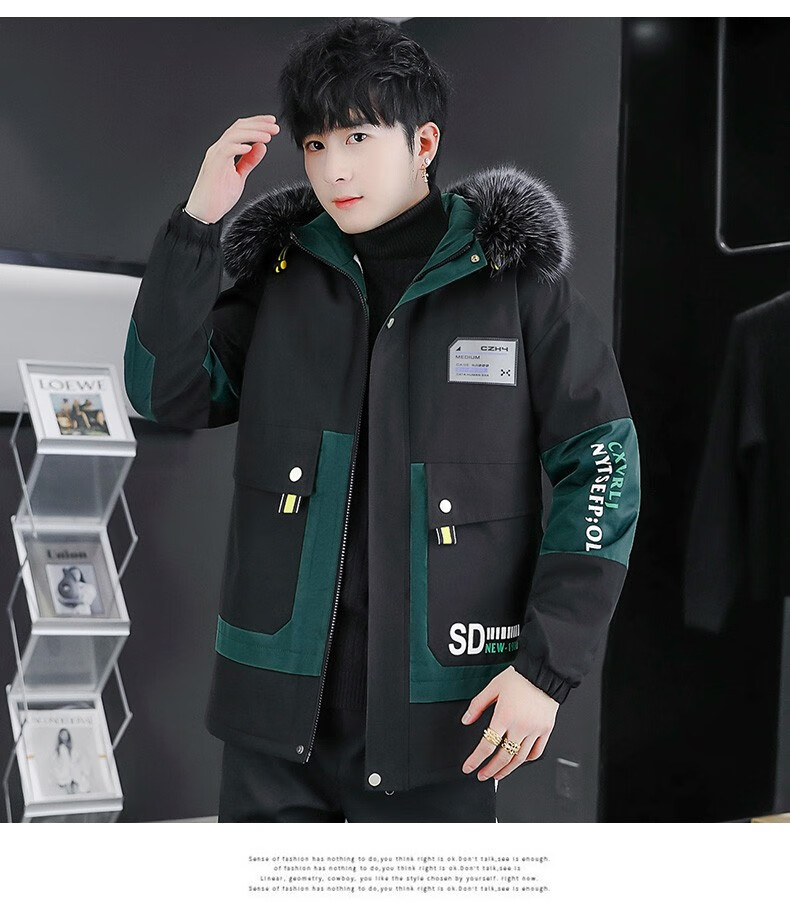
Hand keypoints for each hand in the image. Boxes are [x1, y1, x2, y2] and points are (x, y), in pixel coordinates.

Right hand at [184, 114, 280, 222]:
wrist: (204, 213)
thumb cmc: (218, 197)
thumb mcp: (239, 176)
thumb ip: (249, 161)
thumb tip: (261, 147)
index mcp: (225, 150)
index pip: (241, 129)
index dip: (257, 123)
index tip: (272, 123)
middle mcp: (219, 149)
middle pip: (238, 128)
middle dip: (258, 125)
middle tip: (274, 127)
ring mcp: (215, 156)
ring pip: (233, 135)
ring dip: (252, 133)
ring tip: (267, 136)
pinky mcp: (214, 166)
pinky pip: (226, 150)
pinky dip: (238, 147)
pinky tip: (250, 147)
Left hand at [460, 665, 559, 781]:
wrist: (543, 672)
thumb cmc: (519, 677)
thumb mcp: (492, 687)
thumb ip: (477, 705)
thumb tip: (466, 720)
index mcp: (505, 716)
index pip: (487, 745)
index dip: (476, 760)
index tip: (469, 767)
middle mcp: (520, 726)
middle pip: (503, 757)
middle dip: (490, 770)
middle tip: (482, 775)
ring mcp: (534, 730)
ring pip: (520, 758)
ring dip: (507, 770)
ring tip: (498, 774)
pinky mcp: (546, 730)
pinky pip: (537, 751)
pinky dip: (527, 760)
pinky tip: (519, 762)